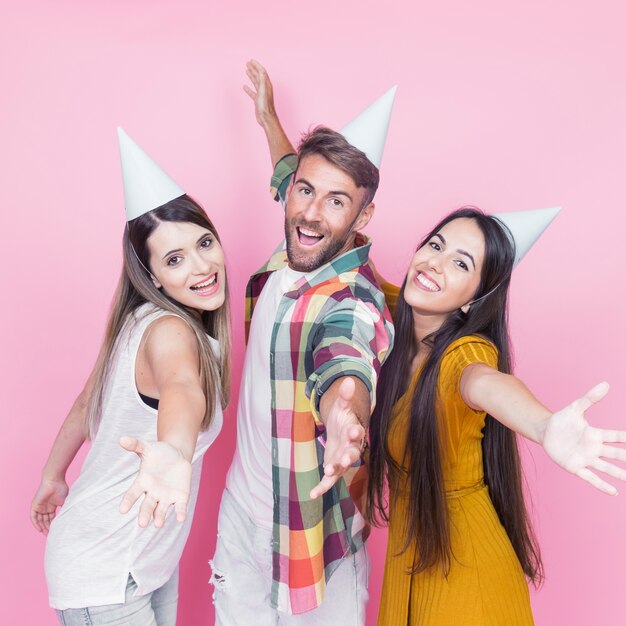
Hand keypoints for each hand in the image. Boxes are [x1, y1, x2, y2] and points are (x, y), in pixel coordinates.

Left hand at [30, 477, 68, 533]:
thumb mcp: (65, 501)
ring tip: (46, 534)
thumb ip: (65, 509)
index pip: (51, 518)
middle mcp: (45, 507)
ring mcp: (39, 506)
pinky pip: (33, 517)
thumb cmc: (61, 488)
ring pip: (39, 520)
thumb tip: (70, 518)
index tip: (56, 531)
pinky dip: (36, 523)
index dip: (53, 525)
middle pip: (45, 520)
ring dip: (42, 527)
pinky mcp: (34, 505)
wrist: (54, 480)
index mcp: (52, 505)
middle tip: (51, 535)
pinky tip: (39, 529)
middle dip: (48, 528)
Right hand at [119, 437, 191, 527]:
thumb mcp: (148, 447)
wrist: (177, 455)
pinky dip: (180, 512)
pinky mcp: (180, 497)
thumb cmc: (159, 453)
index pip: (133, 493)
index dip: (128, 501)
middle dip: (145, 514)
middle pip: (147, 505)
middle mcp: (153, 493)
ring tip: (158, 524)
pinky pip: (180, 507)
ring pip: (161, 509)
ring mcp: (166, 496)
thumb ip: (135, 445)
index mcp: (143, 482)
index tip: (123, 510)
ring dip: (160, 517)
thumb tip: (121, 439)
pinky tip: (181, 518)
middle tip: (142, 523)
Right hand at [243, 59, 276, 126]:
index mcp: (266, 85)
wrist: (266, 118)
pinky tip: (244, 86)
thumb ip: (262, 81)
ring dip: (251, 76)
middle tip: (248, 63)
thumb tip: (261, 70)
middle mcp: (265, 88)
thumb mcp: (263, 91)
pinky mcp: (258, 100)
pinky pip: (252, 92)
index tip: (251, 60)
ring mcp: (261, 94)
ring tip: (246, 71)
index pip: (262, 72)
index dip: (257, 65)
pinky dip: (248, 88)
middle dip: (253, 69)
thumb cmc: (265, 106)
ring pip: (255, 82)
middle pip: (259, 76)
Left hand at [310, 378, 365, 498]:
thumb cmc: (343, 418)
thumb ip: (345, 396)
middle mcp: (351, 448)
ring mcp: (342, 460)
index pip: (357, 432)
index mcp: (354, 431)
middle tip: (342, 460)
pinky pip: (329, 481)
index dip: (355, 432)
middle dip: (347, 457)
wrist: (340, 431)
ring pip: (341, 468)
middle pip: (352, 453)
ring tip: (328, 473)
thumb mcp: (342, 406)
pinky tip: (312, 494)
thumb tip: (348, 380)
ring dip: (335, 471)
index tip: (353, 431)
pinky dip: (321, 488)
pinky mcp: (334, 469)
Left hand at [542, 382, 625, 494]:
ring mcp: (586, 458)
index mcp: (596, 434)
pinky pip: (591, 477)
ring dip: (620, 474)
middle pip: (616, 454)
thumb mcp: (575, 408)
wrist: (545, 431)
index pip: (617, 437)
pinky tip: (613, 491)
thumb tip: (606, 384)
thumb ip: (590, 398)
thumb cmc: (563, 420)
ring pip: (607, 468)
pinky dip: (601, 484)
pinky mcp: (575, 467)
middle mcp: (594, 448)